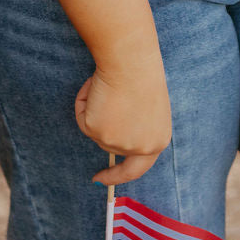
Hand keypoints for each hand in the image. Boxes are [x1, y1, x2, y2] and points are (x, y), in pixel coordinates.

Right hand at [74, 57, 171, 184]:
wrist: (131, 60)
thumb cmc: (142, 72)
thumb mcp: (148, 107)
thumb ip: (136, 126)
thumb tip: (112, 127)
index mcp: (157, 142)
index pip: (136, 169)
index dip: (117, 175)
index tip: (99, 179)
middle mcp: (139, 148)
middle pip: (110, 144)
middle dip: (102, 122)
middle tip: (97, 94)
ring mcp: (118, 143)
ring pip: (94, 130)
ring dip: (95, 107)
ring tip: (107, 84)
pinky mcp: (98, 132)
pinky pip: (82, 118)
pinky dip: (84, 101)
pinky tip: (95, 85)